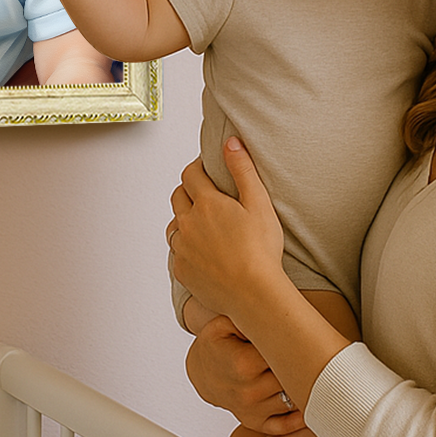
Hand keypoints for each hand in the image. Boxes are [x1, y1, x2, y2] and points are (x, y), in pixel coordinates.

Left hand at [165, 138, 286, 322]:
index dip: (199, 168)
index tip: (208, 169)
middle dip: (189, 190)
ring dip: (184, 220)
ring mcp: (182, 248)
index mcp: (206, 203)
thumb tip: (231, 142)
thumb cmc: (261, 250)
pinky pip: (177, 252)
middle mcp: (187, 224)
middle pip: (178, 196)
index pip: (191, 174)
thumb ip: (243, 170)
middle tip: (206, 194)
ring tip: (203, 224)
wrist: (253, 294)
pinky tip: (203, 252)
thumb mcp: (259, 203)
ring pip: (174, 225)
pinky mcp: (181, 270)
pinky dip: (186, 247)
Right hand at [185, 313, 304, 435]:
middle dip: (303, 366)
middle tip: (314, 354)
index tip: (303, 338)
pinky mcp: (255, 422)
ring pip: (292, 400)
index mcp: (244, 365)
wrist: (201, 372)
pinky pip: (283, 426)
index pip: (284, 355)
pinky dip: (299, 419)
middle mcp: (249, 391)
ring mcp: (253, 410)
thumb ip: (243, 318)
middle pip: (292, 379)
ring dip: (302, 388)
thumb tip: (267, 316)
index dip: (296, 345)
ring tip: (310, 372)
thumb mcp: (221, 325)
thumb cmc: (214, 346)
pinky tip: (307, 402)